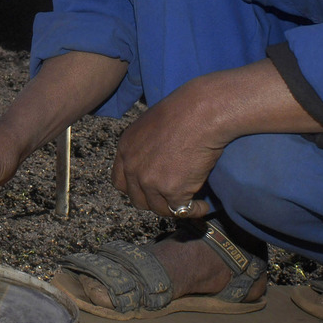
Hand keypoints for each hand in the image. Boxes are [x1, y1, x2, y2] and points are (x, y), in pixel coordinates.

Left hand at [112, 73, 231, 217]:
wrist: (200, 113)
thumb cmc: (184, 111)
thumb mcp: (151, 124)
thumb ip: (147, 145)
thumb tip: (157, 160)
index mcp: (126, 149)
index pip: (119, 181)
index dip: (134, 189)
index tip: (147, 191)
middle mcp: (133, 167)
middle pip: (137, 199)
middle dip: (153, 202)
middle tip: (169, 198)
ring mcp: (150, 181)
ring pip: (159, 208)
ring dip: (173, 208)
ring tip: (189, 204)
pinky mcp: (172, 191)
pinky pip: (181, 211)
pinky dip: (194, 211)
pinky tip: (202, 206)